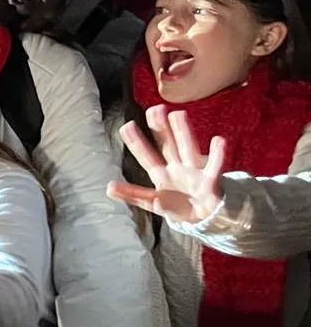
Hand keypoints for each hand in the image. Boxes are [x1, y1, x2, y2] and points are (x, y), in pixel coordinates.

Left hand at [107, 107, 225, 225]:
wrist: (205, 217)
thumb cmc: (178, 205)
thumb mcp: (152, 202)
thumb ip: (132, 194)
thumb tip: (108, 188)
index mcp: (160, 173)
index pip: (145, 155)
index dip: (136, 142)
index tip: (126, 126)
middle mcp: (176, 167)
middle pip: (167, 145)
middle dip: (160, 128)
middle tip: (155, 109)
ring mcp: (193, 172)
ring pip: (187, 148)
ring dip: (183, 132)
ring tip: (178, 114)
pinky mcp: (211, 181)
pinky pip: (215, 166)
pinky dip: (217, 154)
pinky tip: (219, 140)